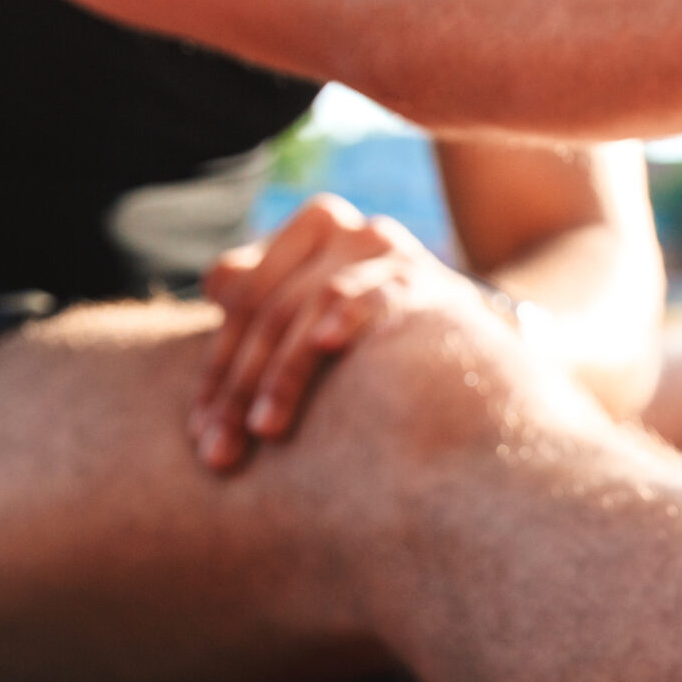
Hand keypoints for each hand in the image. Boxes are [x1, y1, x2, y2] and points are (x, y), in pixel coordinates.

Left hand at [189, 194, 451, 470]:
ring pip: (304, 307)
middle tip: (217, 453)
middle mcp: (346, 229)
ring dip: (279, 376)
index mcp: (313, 228)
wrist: (482, 366)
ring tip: (263, 432)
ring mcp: (385, 250)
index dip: (217, 367)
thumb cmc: (389, 351)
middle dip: (236, 386)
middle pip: (267, 307)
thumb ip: (271, 300)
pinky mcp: (421, 280)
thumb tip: (214, 282)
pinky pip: (366, 293)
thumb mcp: (322, 319)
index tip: (199, 434)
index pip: (243, 296)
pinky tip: (325, 344)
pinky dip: (342, 316)